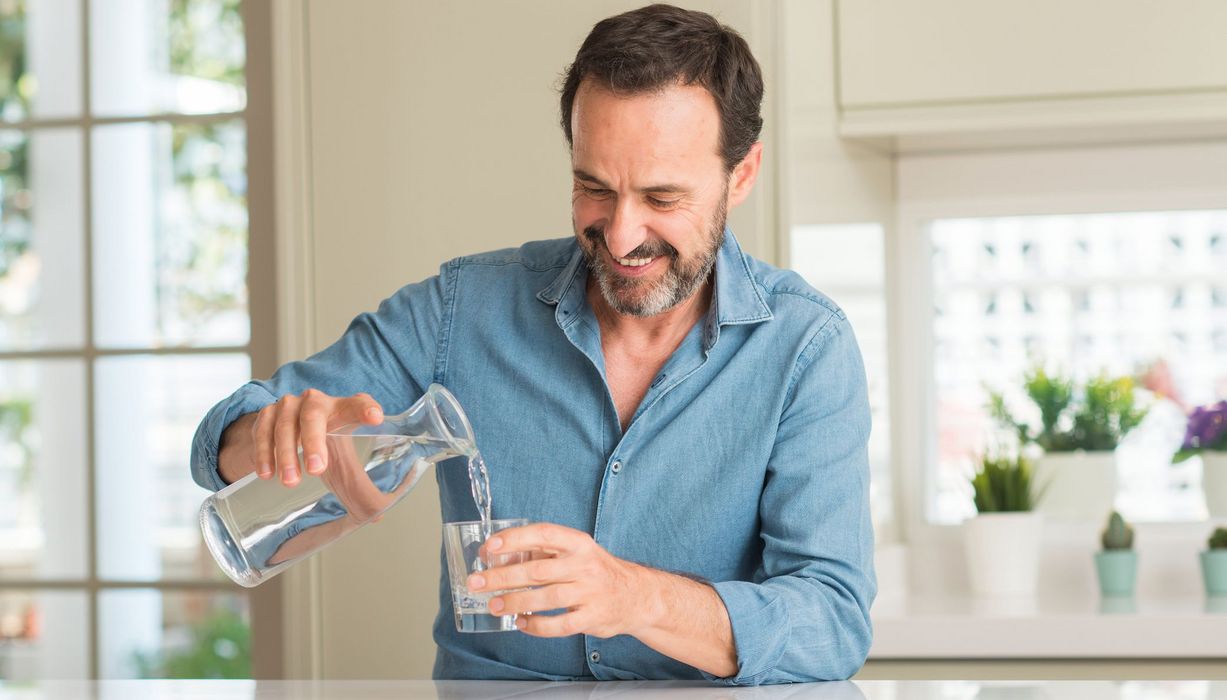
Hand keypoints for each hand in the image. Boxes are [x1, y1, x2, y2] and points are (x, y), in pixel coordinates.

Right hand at [251, 389, 383, 486]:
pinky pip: (262, 431)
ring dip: (286, 454)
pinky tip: (267, 474)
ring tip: (290, 482)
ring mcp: (289, 405)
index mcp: (342, 409)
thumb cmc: (324, 443)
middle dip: (314, 441)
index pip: (357, 404)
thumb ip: (360, 485)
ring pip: (285, 425)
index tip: (376, 418)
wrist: (286, 427)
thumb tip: (377, 516)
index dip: (365, 409)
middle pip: (314, 414)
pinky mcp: (266, 414)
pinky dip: (263, 453)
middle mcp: (316, 401)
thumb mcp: (343, 458)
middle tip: (316, 470)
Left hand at [466, 523, 652, 638]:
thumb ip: (543, 552)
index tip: (490, 546)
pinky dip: (536, 626)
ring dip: (515, 602)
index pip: (543, 534)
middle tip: (477, 582)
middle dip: (502, 576)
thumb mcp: (576, 552)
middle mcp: (585, 565)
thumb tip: (499, 555)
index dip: (515, 539)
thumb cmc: (597, 571)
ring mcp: (590, 592)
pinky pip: (558, 624)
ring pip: (545, 598)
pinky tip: (521, 623)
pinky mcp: (592, 617)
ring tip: (493, 604)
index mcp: (578, 544)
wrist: (636, 595)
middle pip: (537, 571)